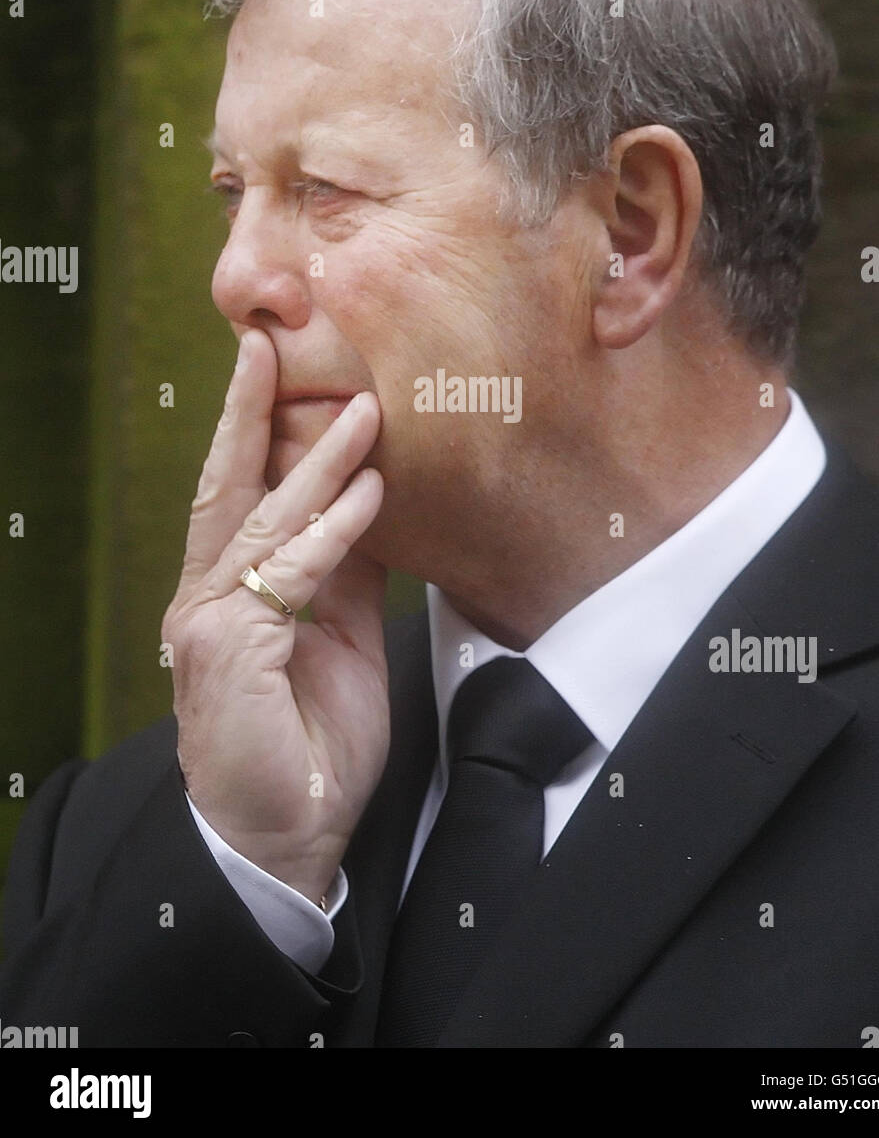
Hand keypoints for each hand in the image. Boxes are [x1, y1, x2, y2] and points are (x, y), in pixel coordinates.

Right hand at [163, 329, 388, 901]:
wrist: (286, 836)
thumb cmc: (311, 743)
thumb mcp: (339, 639)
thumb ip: (341, 573)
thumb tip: (367, 503)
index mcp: (230, 592)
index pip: (241, 494)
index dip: (258, 430)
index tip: (277, 367)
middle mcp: (207, 598)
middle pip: (226, 487)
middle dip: (248, 412)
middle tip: (268, 344)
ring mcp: (211, 622)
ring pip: (263, 520)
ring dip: (316, 461)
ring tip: (362, 411)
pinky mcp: (230, 650)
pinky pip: (289, 574)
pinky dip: (332, 530)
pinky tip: (369, 493)